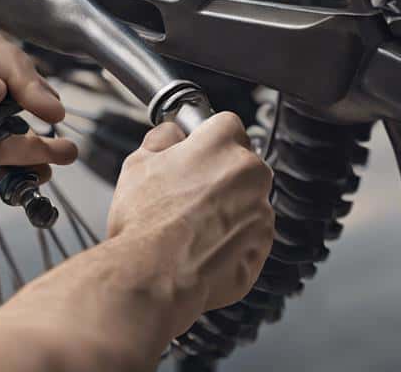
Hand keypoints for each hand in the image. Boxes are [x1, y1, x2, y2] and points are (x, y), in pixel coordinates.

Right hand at [107, 112, 273, 331]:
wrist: (154, 276)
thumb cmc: (145, 223)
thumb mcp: (137, 165)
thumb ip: (161, 139)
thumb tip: (172, 134)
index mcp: (222, 145)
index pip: (225, 124)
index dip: (205, 138)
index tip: (194, 151)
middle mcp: (250, 175)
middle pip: (240, 164)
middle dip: (218, 175)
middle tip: (185, 194)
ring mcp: (261, 212)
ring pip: (246, 200)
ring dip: (226, 209)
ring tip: (189, 227)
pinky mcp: (262, 247)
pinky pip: (249, 234)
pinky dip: (231, 239)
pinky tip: (201, 246)